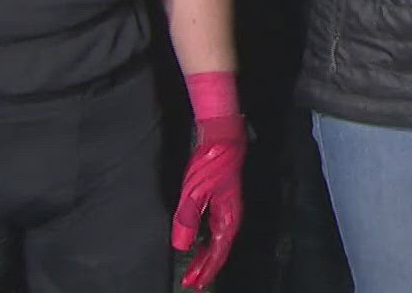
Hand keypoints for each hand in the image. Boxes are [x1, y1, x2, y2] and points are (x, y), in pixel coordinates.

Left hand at [173, 114, 247, 288]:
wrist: (222, 134)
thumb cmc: (211, 161)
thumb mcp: (194, 192)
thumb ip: (187, 220)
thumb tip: (181, 246)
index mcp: (227, 217)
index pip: (217, 251)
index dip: (206, 269)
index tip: (195, 283)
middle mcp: (230, 214)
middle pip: (218, 248)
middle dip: (205, 266)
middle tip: (192, 281)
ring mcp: (227, 206)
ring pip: (217, 238)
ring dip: (205, 254)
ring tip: (194, 267)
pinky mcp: (221, 197)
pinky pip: (215, 227)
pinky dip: (206, 240)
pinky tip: (198, 240)